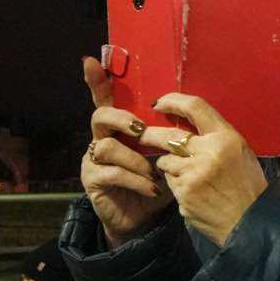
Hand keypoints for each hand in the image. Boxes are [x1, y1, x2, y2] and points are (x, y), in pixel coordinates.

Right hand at [80, 56, 174, 245]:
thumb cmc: (156, 182)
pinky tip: (152, 188)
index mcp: (119, 128)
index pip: (105, 99)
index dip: (98, 81)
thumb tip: (188, 111)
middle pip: (99, 116)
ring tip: (155, 172)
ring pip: (106, 146)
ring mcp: (93, 161)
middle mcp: (101, 139)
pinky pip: (111, 173)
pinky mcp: (93, 181)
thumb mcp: (166, 155)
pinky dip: (135, 179)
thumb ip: (170, 134)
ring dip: (135, 158)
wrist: (144, 219)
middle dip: (121, 118)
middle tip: (140, 128)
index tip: (91, 61)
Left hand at [137, 93, 268, 245]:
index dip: (173, 100)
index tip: (158, 103)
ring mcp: (192, 175)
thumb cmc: (248, 184)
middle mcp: (206, 153)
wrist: (250, 221)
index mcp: (225, 138)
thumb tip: (186, 124)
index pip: (194, 108)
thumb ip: (215, 137)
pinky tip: (192, 190)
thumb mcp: (240, 151)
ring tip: (186, 173)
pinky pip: (169, 182)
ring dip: (168, 164)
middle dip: (149, 134)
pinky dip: (175, 183)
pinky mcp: (182, 195)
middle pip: (166, 135)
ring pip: (164, 161)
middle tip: (141, 133)